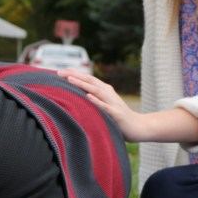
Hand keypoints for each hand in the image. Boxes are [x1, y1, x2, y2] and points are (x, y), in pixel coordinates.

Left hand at [59, 69, 197, 144]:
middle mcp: (108, 93)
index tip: (61, 71)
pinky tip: (88, 96)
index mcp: (105, 90)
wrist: (138, 127)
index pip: (88, 79)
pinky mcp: (116, 114)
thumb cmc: (119, 117)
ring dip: (82, 84)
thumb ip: (95, 99)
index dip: (75, 73)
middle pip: (90, 81)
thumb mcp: (105, 105)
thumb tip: (78, 96)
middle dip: (74, 75)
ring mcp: (113, 103)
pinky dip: (96, 101)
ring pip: (96, 90)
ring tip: (69, 79)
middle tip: (59, 72)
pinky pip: (105, 106)